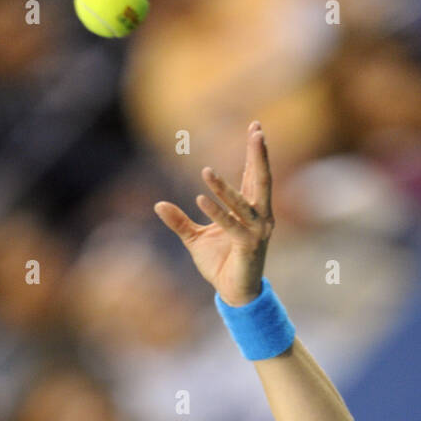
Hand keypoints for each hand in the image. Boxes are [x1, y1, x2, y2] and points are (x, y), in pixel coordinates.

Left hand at [154, 121, 273, 306]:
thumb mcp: (195, 238)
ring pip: (243, 203)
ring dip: (224, 188)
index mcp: (251, 210)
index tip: (255, 128)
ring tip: (205, 171)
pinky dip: (217, 213)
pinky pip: (232, 226)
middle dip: (259, 156)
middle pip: (262, 181)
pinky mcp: (248, 247)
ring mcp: (257, 232)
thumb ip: (179, 221)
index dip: (254, 153)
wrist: (233, 293)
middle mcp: (260, 217)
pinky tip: (200, 199)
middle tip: (257, 131)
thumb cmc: (220, 263)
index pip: (254, 176)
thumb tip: (158, 204)